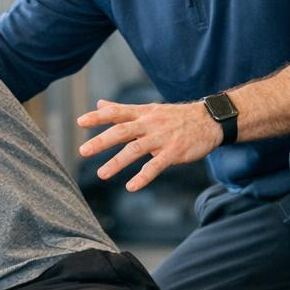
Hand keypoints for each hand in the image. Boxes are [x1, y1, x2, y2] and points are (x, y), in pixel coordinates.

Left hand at [77, 99, 218, 192]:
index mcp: (142, 113)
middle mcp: (150, 124)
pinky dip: (143, 177)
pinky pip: (156, 166)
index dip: (98, 116)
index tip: (80, 122)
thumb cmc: (175, 117)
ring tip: (101, 174)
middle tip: (83, 151)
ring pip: (135, 150)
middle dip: (101, 141)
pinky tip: (131, 186)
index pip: (116, 112)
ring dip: (117, 162)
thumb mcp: (149, 109)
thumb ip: (123, 109)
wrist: (209, 121)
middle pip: (122, 131)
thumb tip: (100, 103)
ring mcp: (162, 138)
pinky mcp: (174, 152)